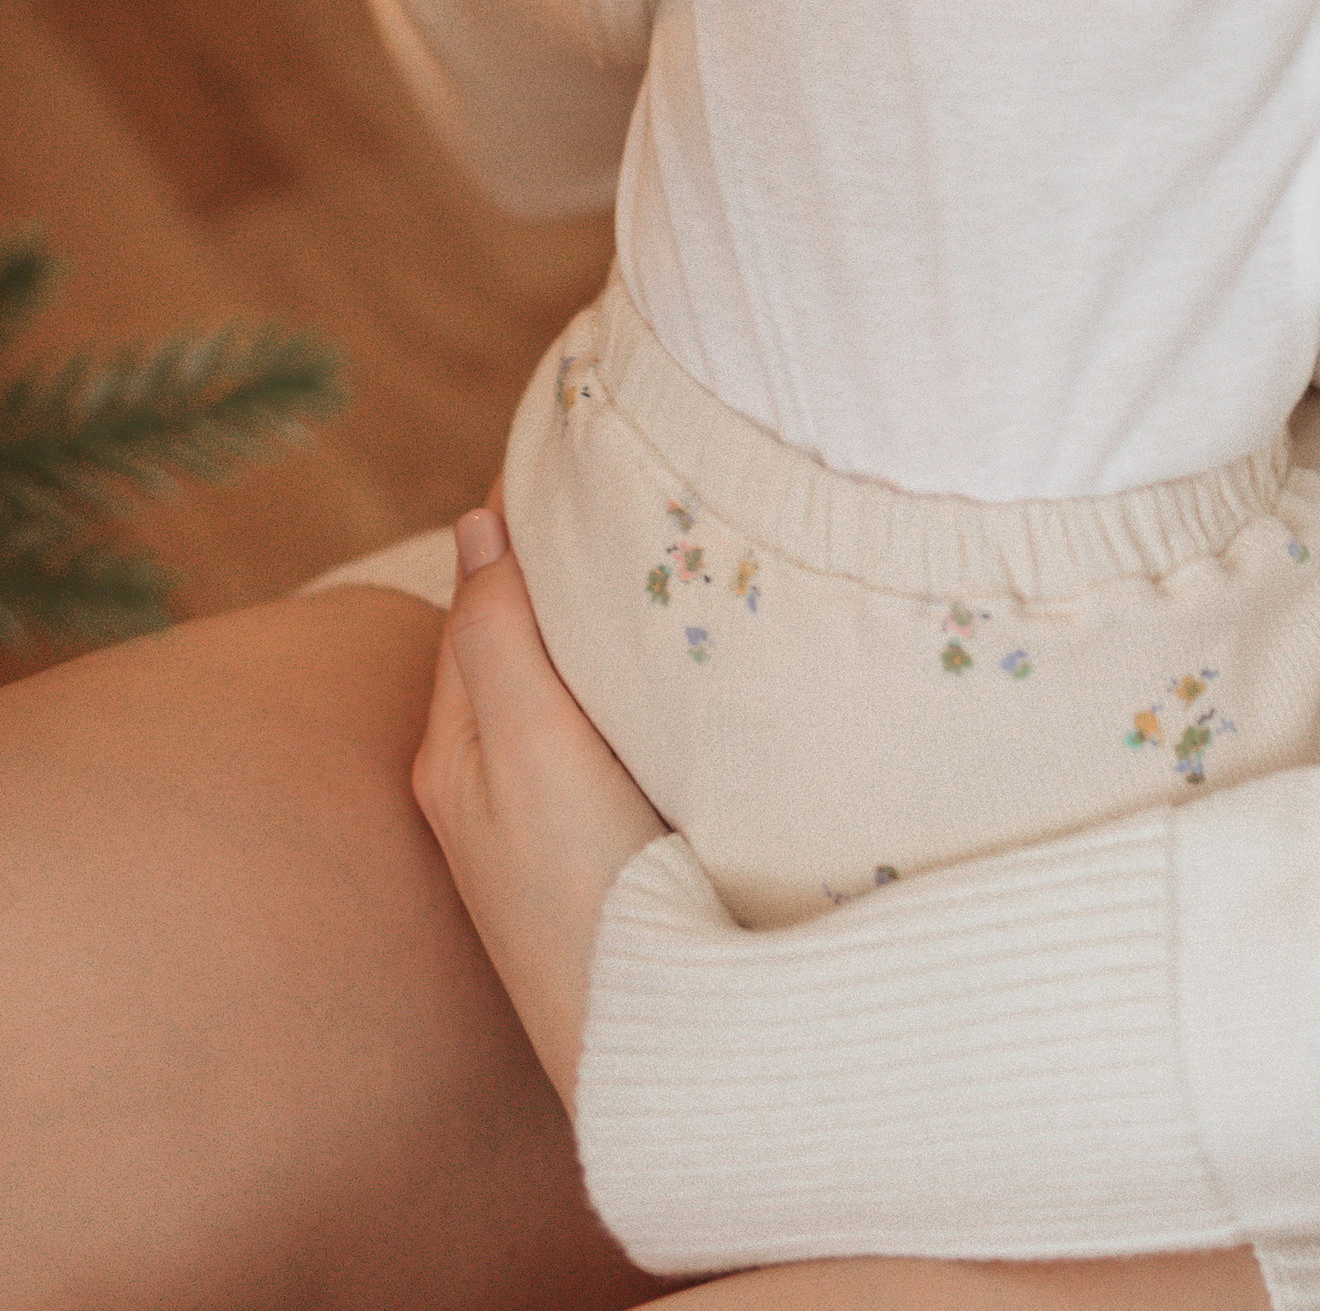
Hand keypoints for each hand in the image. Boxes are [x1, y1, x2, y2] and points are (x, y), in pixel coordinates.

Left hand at [411, 500, 664, 1113]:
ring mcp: (548, 830)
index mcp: (456, 747)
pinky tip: (686, 683)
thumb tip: (478, 516)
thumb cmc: (581, 900)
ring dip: (606, 631)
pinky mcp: (607, 862)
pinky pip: (607, 743)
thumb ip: (497, 636)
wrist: (650, 1056)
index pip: (483, 596)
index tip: (593, 440)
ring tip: (671, 560)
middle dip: (567, 569)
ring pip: (567, 691)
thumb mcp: (526, 753)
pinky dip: (635, 692)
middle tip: (644, 483)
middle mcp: (489, 786)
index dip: (529, 520)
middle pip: (520, 641)